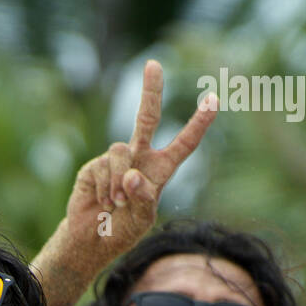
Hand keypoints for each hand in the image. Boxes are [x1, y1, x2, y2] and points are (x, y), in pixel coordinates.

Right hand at [64, 59, 217, 259]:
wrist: (91, 242)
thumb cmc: (122, 232)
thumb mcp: (142, 221)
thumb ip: (143, 199)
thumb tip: (131, 175)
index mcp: (160, 171)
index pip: (184, 144)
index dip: (199, 124)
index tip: (214, 99)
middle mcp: (139, 159)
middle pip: (147, 118)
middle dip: (150, 91)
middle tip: (153, 64)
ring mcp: (116, 161)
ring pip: (121, 151)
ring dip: (119, 181)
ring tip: (116, 204)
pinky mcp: (94, 167)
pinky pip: (102, 167)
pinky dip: (105, 189)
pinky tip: (102, 203)